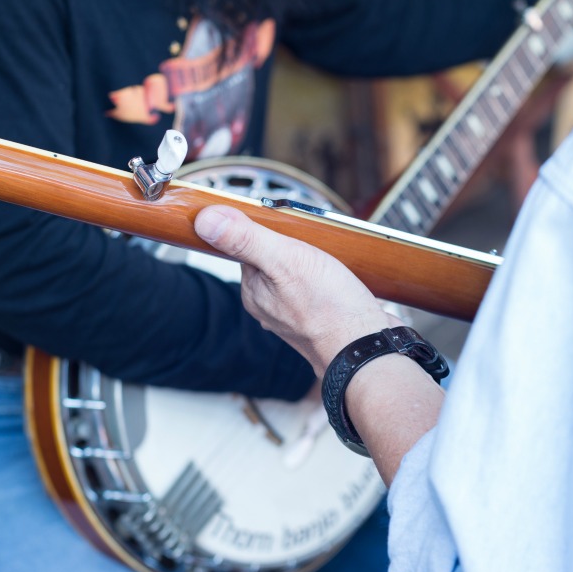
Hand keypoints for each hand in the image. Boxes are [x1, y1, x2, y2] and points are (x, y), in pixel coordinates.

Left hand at [194, 205, 393, 374]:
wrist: (367, 351)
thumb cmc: (330, 310)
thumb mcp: (285, 261)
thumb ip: (245, 239)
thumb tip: (205, 220)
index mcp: (254, 292)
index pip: (247, 246)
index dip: (264, 228)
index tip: (284, 221)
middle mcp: (270, 306)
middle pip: (273, 259)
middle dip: (292, 244)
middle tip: (313, 240)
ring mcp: (297, 315)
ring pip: (298, 275)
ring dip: (314, 262)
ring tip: (331, 258)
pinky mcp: (323, 319)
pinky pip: (319, 290)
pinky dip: (329, 280)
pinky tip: (341, 278)